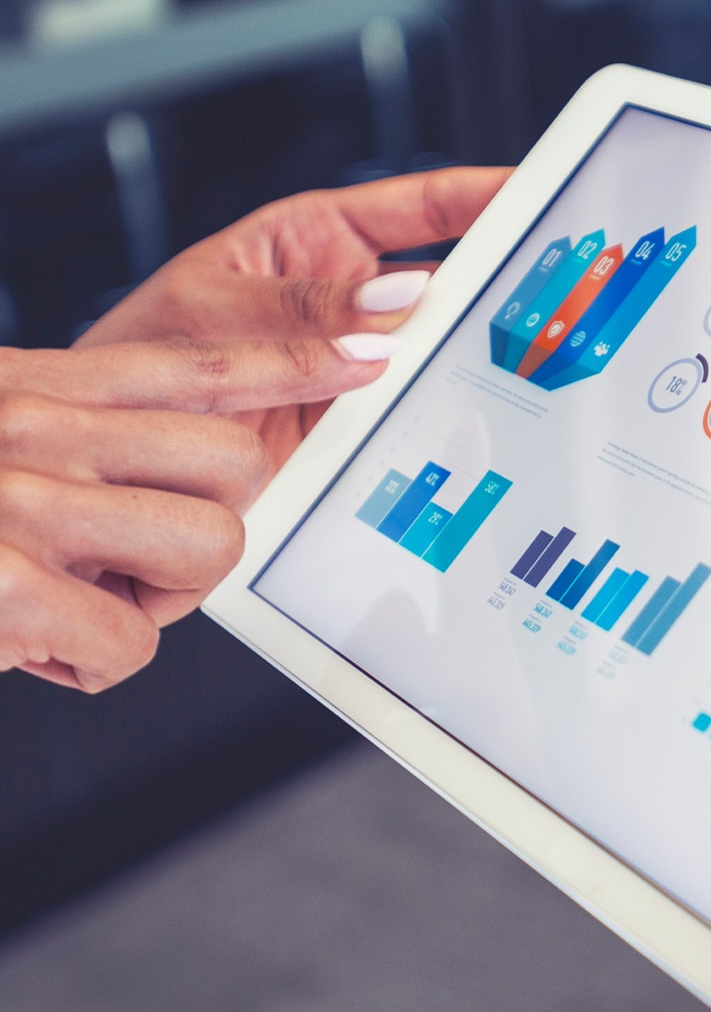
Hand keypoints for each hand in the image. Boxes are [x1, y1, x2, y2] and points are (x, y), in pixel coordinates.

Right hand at [0, 337, 396, 691]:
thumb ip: (78, 426)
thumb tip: (212, 441)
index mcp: (33, 387)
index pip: (198, 364)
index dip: (298, 361)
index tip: (373, 350)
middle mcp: (30, 429)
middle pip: (235, 461)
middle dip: (215, 520)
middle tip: (139, 554)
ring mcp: (21, 506)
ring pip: (212, 546)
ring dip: (162, 597)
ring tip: (86, 594)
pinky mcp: (8, 591)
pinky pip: (135, 643)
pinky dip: (97, 661)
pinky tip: (41, 642)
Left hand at [77, 167, 510, 468]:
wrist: (115, 451)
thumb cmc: (138, 353)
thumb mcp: (211, 310)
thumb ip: (303, 308)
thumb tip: (394, 301)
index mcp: (317, 239)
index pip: (418, 208)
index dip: (482, 195)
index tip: (540, 188)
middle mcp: (349, 301)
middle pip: (448, 281)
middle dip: (503, 278)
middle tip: (557, 281)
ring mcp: (357, 363)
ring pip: (438, 350)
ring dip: (476, 353)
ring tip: (524, 351)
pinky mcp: (356, 424)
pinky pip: (412, 413)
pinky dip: (443, 414)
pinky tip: (471, 412)